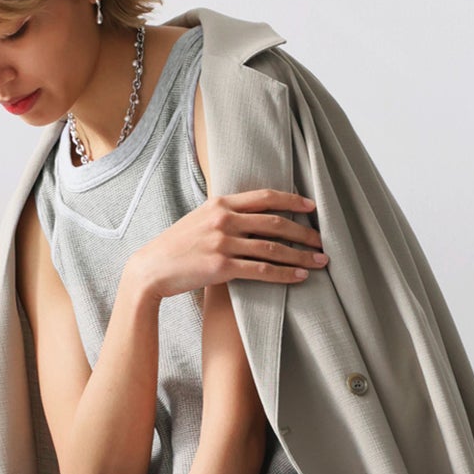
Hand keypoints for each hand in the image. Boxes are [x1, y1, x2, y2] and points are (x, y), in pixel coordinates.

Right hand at [129, 189, 327, 301]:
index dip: (292, 200)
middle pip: (275, 223)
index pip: (265, 197)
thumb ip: (223, 213)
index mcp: (220, 203)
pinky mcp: (221, 267)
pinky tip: (299, 277)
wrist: (151, 269)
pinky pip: (261, 270)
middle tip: (322, 241)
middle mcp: (224, 220)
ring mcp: (223, 243)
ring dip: (301, 255)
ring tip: (320, 261)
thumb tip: (250, 214)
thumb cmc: (175, 246)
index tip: (312, 207)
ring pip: (273, 248)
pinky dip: (284, 274)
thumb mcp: (198, 219)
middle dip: (304, 232)